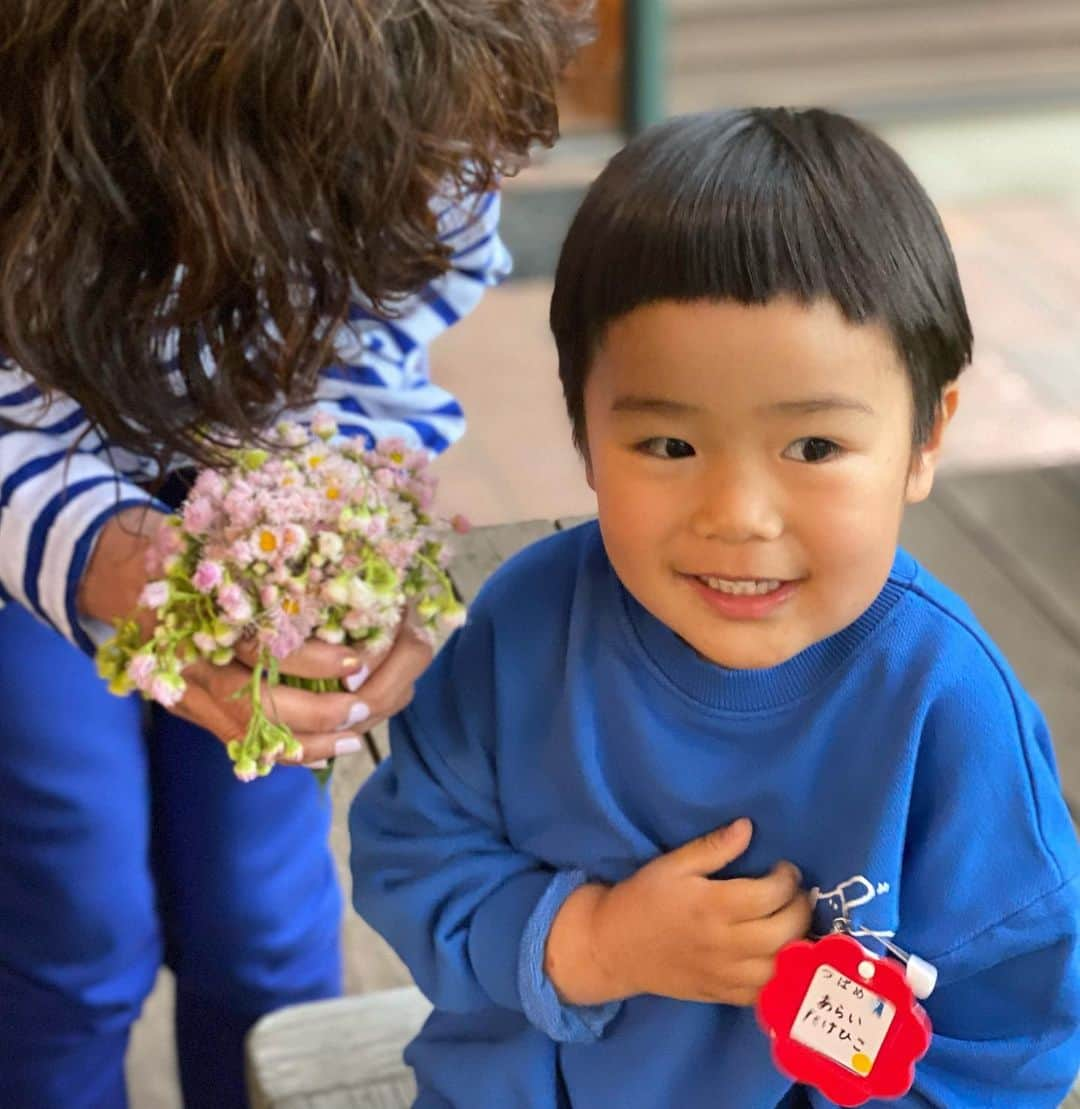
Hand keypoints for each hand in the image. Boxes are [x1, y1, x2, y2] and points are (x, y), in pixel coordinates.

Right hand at [79, 507, 433, 763]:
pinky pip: (237, 741)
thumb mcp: (231, 550)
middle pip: (258, 701)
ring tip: (353, 737)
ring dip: (308, 740)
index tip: (356, 661)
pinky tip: (323, 753)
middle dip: (318, 712)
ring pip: (249, 732)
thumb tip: (352, 587)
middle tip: (364, 705)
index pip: (264, 647)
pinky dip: (282, 751)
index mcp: (205, 613)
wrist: (125, 575)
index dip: (313, 660)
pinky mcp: (186, 708)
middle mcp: (192, 659)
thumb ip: (277, 574)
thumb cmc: (194, 554)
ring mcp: (185, 690)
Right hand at [545, 818, 811, 1006]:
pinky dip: (780, 976)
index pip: (769, 895)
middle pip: (784, 932)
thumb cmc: (644, 899)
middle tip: (796, 894)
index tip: (785, 868)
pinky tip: (779, 955)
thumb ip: (712, 847)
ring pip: (780, 967)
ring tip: (793, 924)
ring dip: (796, 944)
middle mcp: (724, 943)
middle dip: (800, 909)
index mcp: (712, 906)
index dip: (787, 879)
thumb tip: (748, 827)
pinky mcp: (721, 995)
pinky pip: (763, 993)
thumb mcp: (672, 864)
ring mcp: (724, 974)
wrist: (614, 947)